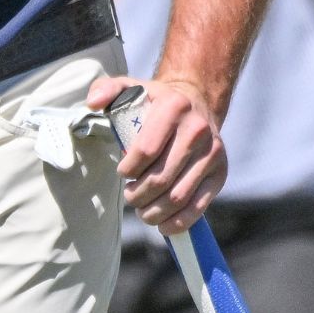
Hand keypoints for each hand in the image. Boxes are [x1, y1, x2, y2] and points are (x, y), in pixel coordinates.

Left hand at [87, 75, 227, 234]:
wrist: (196, 102)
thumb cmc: (155, 102)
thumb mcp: (130, 88)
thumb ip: (106, 89)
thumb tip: (93, 103)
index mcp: (174, 107)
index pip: (146, 149)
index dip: (129, 169)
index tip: (123, 174)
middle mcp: (197, 129)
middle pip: (161, 177)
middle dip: (139, 195)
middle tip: (130, 197)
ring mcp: (212, 152)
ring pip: (178, 196)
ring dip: (155, 211)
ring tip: (142, 211)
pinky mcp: (220, 172)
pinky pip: (199, 206)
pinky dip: (178, 222)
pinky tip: (162, 225)